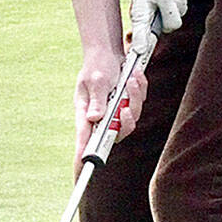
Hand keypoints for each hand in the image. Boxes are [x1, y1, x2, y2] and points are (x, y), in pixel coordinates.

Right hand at [73, 47, 146, 180]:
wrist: (108, 50)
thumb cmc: (97, 64)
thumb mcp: (96, 80)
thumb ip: (97, 99)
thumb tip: (94, 119)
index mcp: (85, 112)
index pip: (84, 138)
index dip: (83, 155)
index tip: (81, 171)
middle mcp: (100, 115)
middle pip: (115, 133)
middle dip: (125, 120)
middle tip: (125, 107)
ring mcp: (114, 110)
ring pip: (131, 118)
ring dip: (135, 98)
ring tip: (132, 79)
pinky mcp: (126, 102)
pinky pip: (138, 104)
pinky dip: (140, 90)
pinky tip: (135, 75)